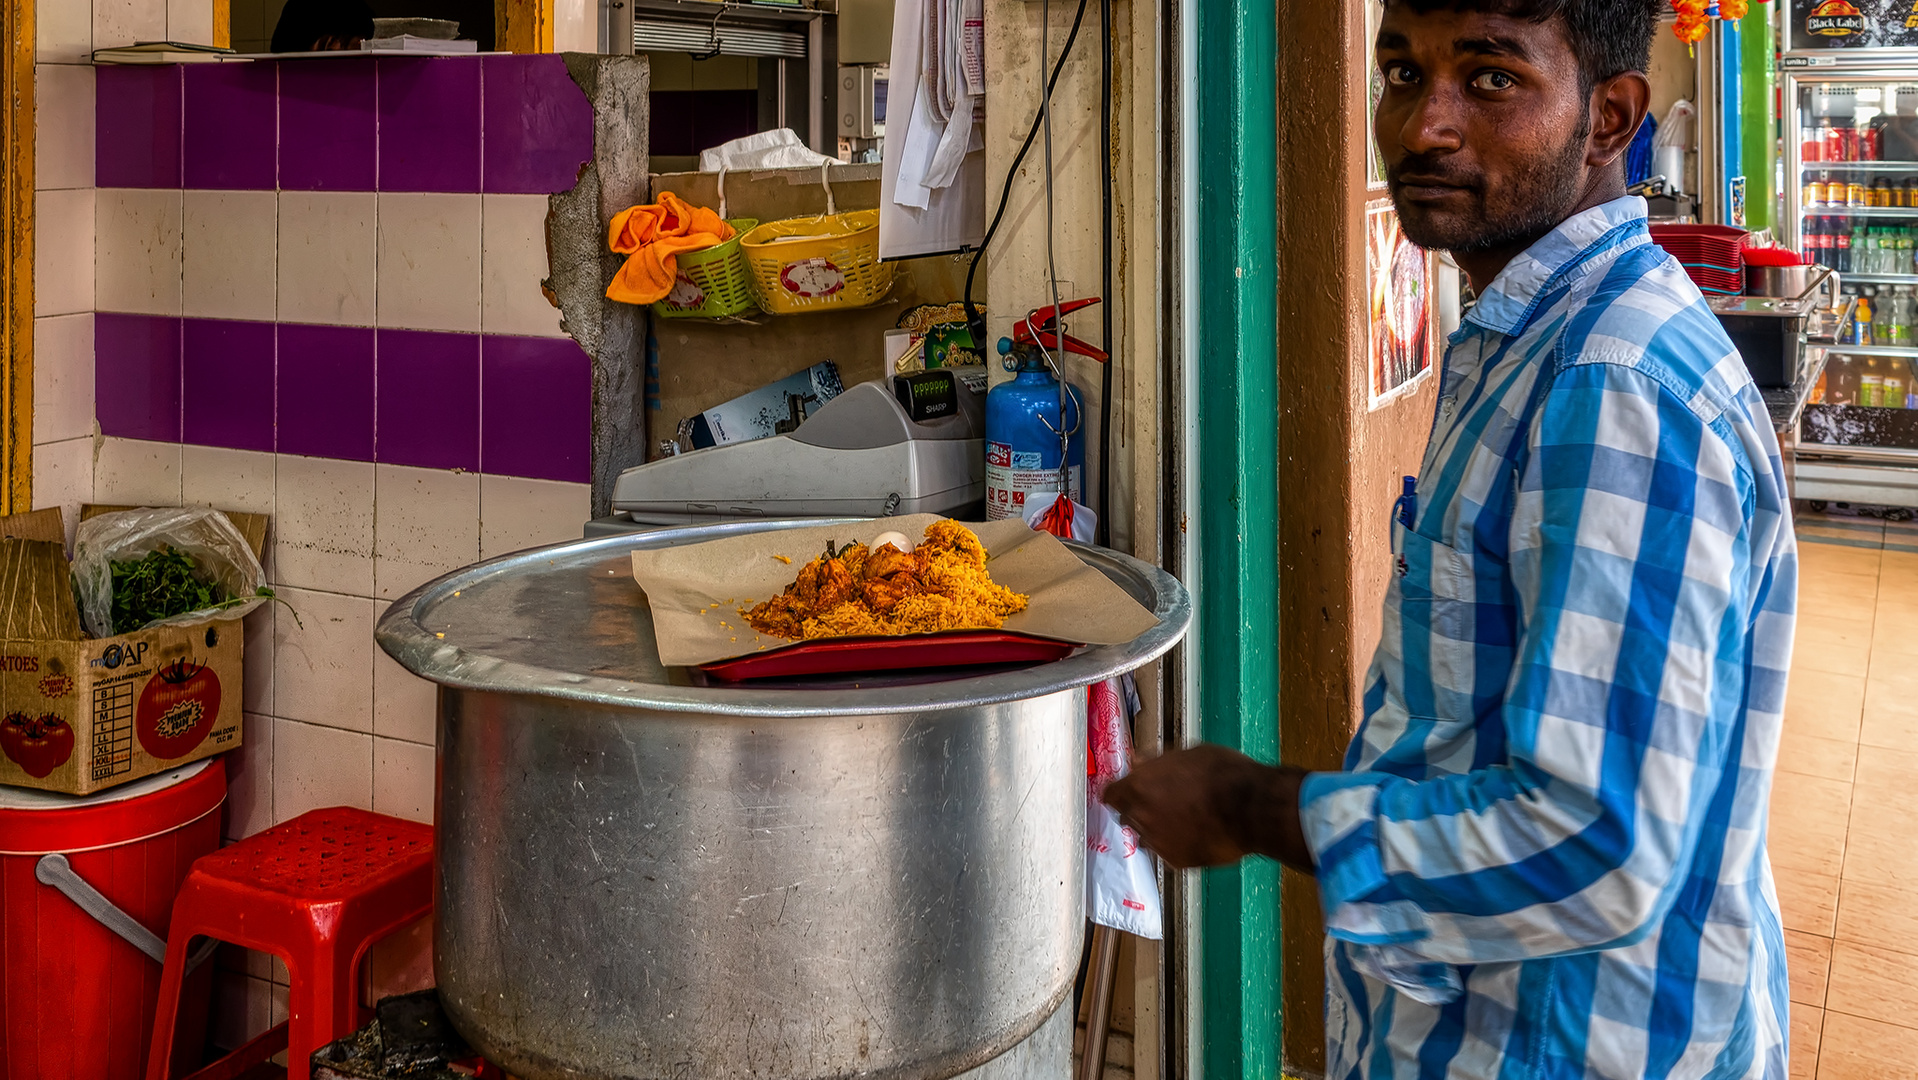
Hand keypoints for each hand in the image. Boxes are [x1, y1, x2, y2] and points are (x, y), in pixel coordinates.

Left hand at [1102, 744, 1313, 872]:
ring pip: (1145, 837)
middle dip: (1138, 810)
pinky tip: (1196, 835)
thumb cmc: (1222, 772)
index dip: (1119, 792)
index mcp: (1139, 786)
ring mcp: (1158, 842)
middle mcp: (1141, 817)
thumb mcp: (1187, 754)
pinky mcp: (1176, 862)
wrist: (1251, 808)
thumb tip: (1137, 760)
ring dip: (1155, 830)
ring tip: (1182, 820)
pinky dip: (1177, 845)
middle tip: (1161, 804)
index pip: (1110, 795)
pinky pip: (1168, 853)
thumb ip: (1156, 762)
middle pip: (1126, 817)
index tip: (1128, 791)